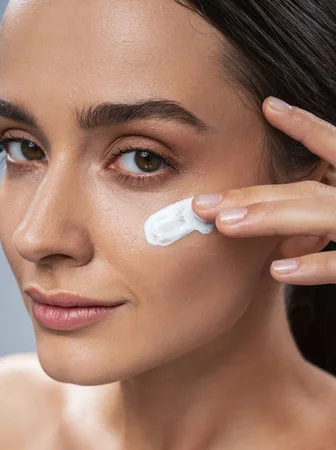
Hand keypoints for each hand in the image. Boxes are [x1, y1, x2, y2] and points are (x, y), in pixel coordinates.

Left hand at [191, 96, 335, 284]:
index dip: (305, 127)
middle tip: (200, 204)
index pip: (335, 147)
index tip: (267, 107)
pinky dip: (315, 266)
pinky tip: (276, 269)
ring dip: (271, 217)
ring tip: (224, 224)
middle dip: (254, 195)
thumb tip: (277, 250)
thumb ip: (318, 226)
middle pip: (307, 190)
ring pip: (322, 213)